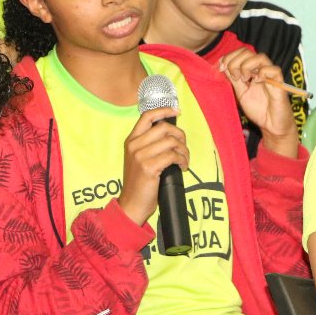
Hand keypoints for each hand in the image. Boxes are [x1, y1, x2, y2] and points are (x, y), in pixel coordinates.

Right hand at [117, 107, 188, 225]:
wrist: (131, 204)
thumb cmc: (139, 183)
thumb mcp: (138, 159)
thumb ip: (149, 145)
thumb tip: (171, 133)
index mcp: (131, 141)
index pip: (147, 116)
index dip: (164, 110)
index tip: (177, 111)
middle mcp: (134, 146)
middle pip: (164, 128)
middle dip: (180, 135)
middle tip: (183, 147)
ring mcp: (141, 156)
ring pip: (171, 142)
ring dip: (183, 150)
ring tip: (184, 160)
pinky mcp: (149, 167)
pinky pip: (173, 156)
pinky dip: (182, 160)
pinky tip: (182, 167)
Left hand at [218, 48, 298, 156]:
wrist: (271, 125)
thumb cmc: (258, 110)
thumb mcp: (241, 93)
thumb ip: (234, 79)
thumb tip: (222, 65)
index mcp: (251, 70)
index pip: (241, 53)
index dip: (229, 56)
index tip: (221, 68)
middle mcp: (261, 70)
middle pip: (248, 52)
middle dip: (235, 61)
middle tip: (233, 76)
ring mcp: (271, 75)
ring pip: (260, 57)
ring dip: (247, 66)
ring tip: (244, 79)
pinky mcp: (280, 83)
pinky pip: (274, 69)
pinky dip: (262, 72)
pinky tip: (257, 81)